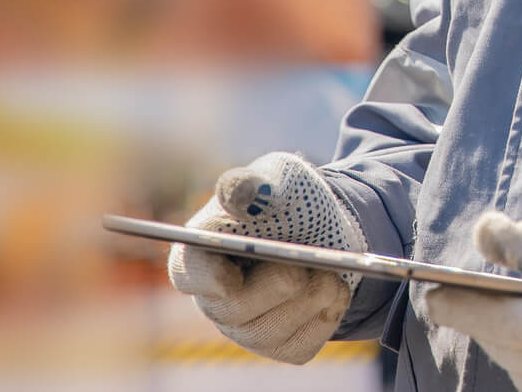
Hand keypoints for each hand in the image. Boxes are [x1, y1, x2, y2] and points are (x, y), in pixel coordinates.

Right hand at [167, 151, 365, 363]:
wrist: (331, 226)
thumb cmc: (292, 199)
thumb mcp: (280, 177)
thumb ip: (257, 184)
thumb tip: (237, 193)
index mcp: (203, 252)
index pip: (187, 274)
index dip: (205, 279)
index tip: (231, 278)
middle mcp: (217, 298)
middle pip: (237, 309)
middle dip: (280, 282)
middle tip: (305, 261)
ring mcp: (246, 326)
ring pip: (272, 330)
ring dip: (312, 294)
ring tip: (329, 267)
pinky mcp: (280, 344)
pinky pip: (302, 344)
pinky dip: (327, 314)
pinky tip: (334, 288)